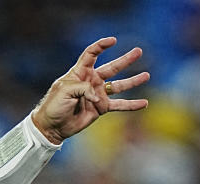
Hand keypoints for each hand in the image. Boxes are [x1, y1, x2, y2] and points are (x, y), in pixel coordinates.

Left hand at [31, 37, 149, 144]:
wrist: (53, 126)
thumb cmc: (54, 105)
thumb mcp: (65, 90)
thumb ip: (84, 89)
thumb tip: (99, 97)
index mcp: (79, 72)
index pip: (91, 54)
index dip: (101, 46)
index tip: (113, 41)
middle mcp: (91, 81)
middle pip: (111, 67)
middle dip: (125, 60)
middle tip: (139, 51)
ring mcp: (97, 94)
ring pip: (119, 85)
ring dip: (133, 80)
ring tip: (147, 75)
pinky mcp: (101, 108)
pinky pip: (119, 105)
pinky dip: (131, 105)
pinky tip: (143, 103)